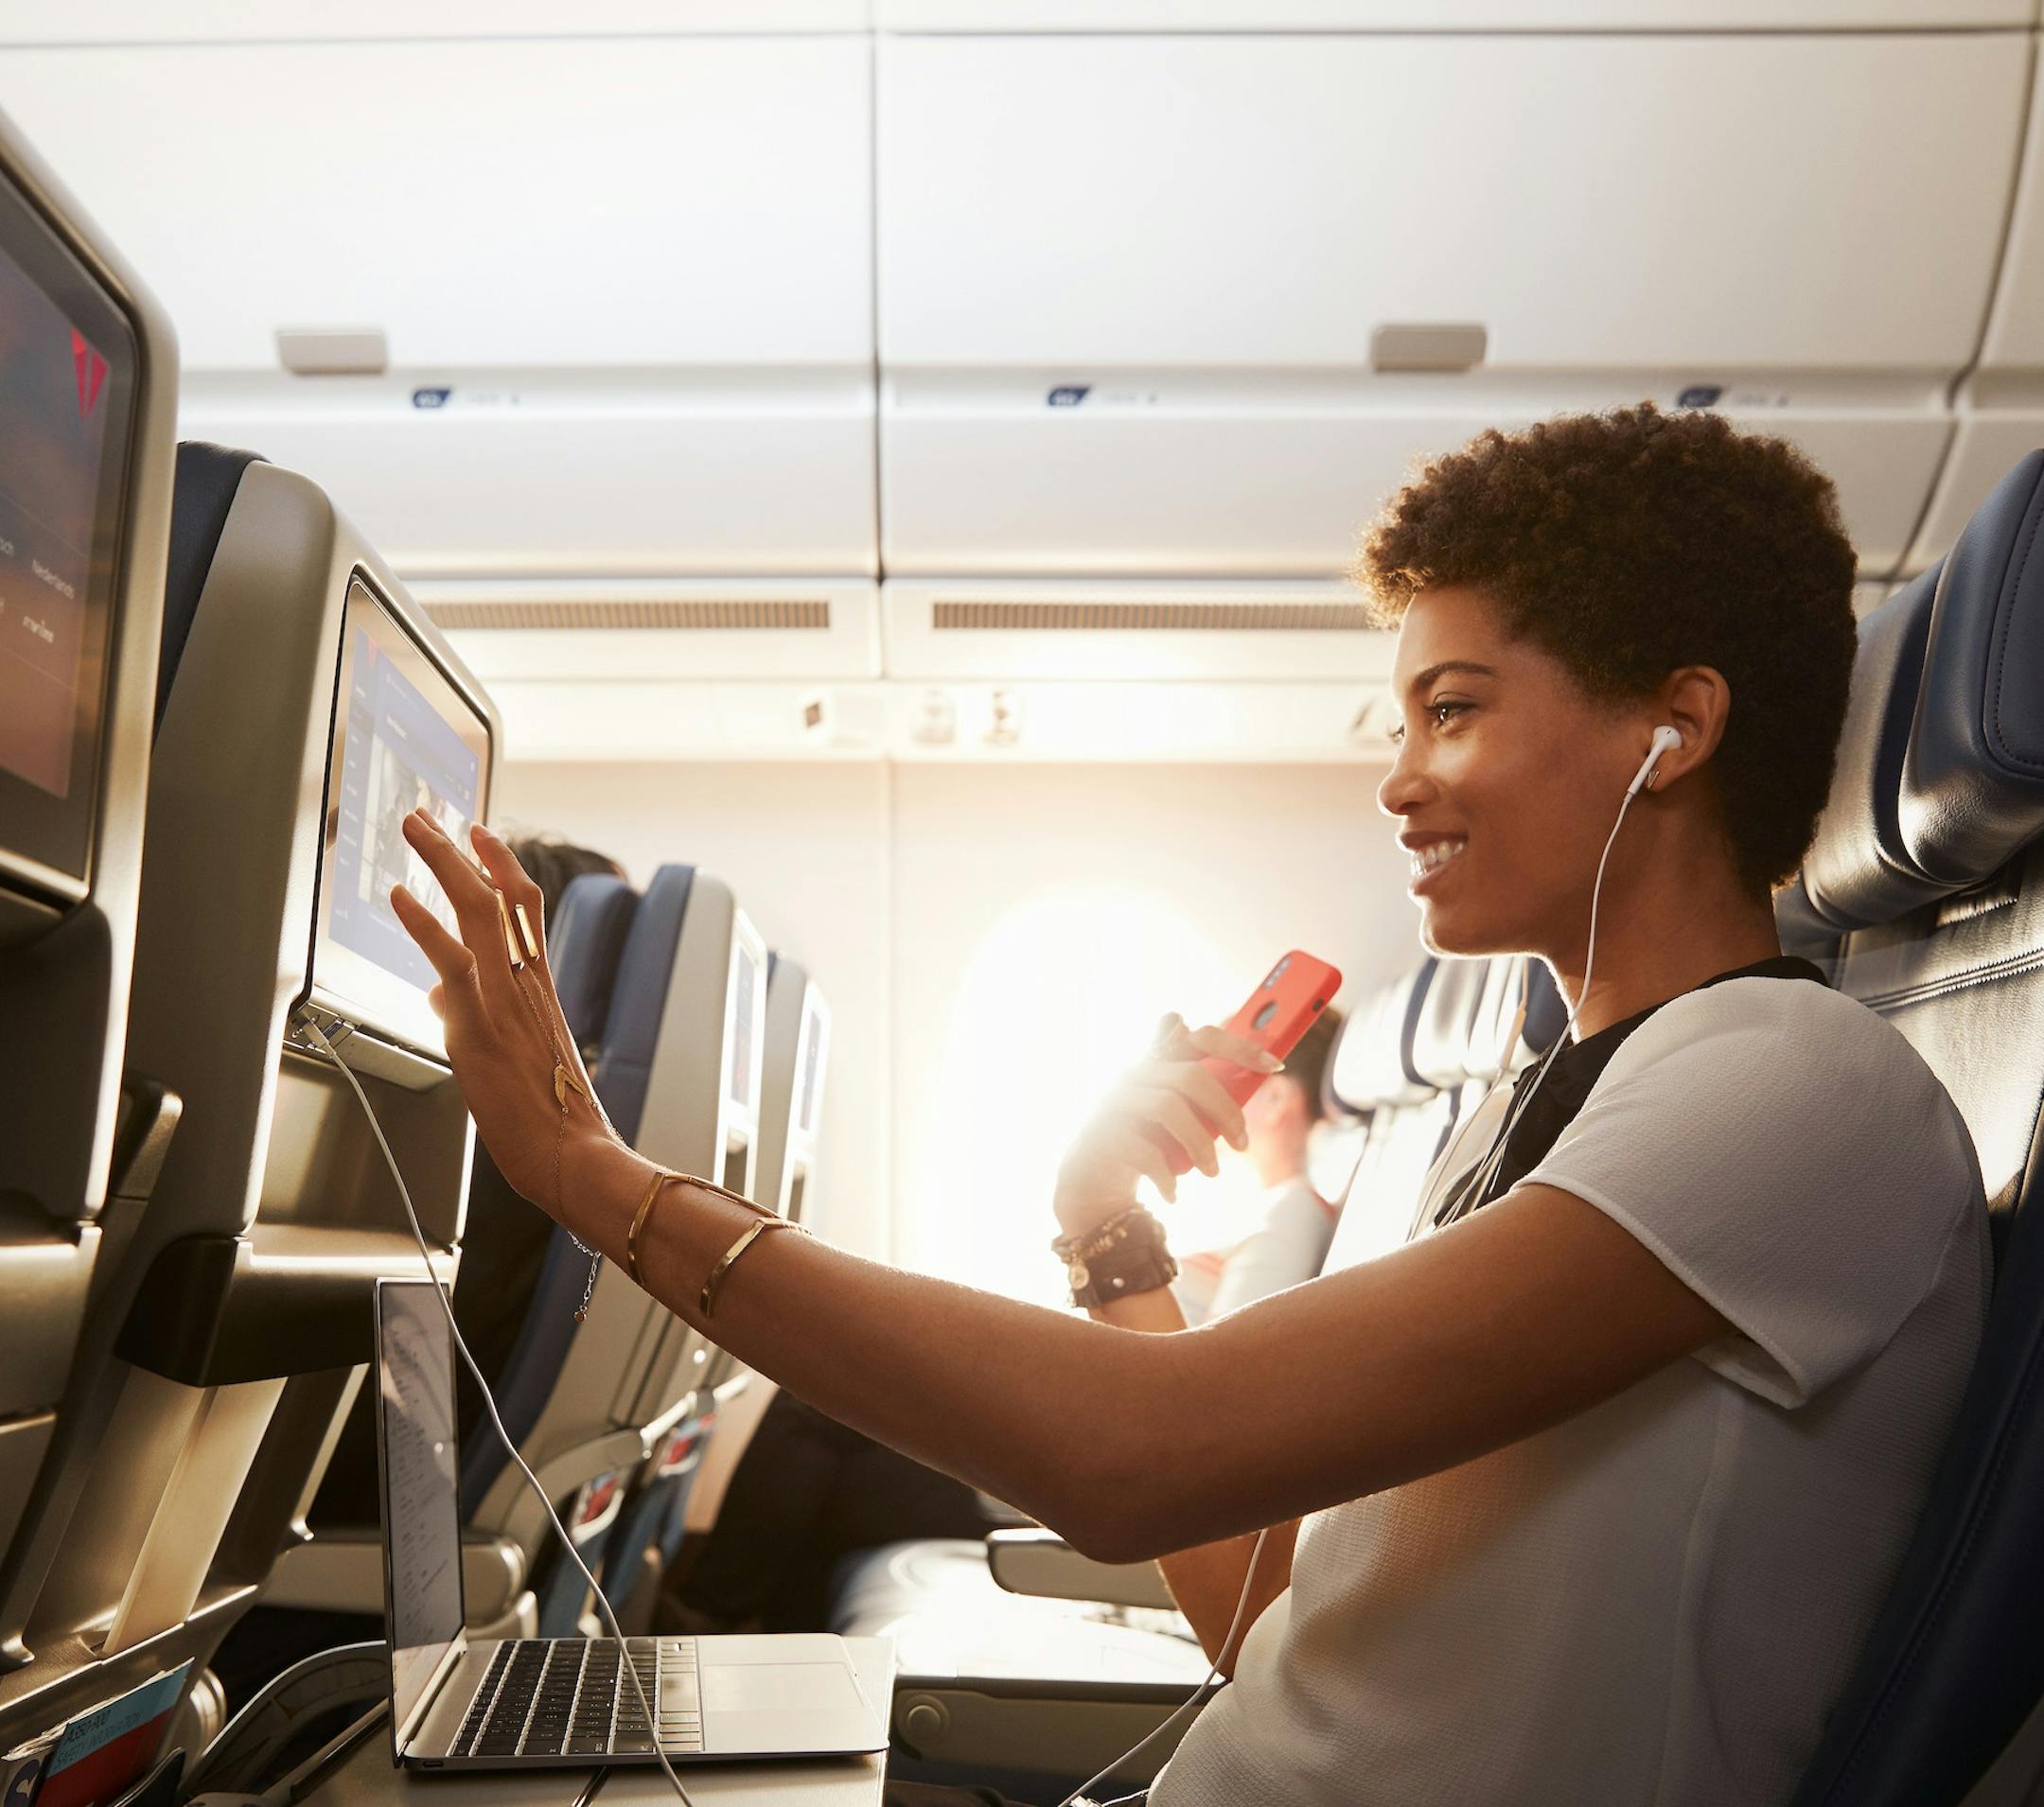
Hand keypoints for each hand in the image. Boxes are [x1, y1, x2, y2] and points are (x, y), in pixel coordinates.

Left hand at [388, 810, 615, 1214]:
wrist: (573, 1152)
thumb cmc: (549, 1118)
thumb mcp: (512, 1057)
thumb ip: (472, 1016)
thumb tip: (437, 995)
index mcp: (540, 986)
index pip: (526, 908)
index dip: (503, 866)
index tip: (482, 835)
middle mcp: (526, 980)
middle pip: (500, 892)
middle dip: (462, 849)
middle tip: (431, 817)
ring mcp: (505, 995)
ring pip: (478, 908)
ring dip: (442, 862)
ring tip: (414, 828)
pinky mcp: (482, 1020)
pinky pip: (451, 956)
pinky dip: (423, 921)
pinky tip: (399, 896)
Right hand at [1052, 1013, 1281, 1241]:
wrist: (1089, 1178)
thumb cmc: (1143, 1140)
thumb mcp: (1173, 1112)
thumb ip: (1199, 1088)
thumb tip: (1248, 1072)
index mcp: (1157, 1062)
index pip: (1200, 1037)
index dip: (1239, 1046)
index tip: (1274, 1065)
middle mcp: (1134, 1074)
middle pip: (1191, 1076)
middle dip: (1226, 1111)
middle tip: (1242, 1143)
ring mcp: (1115, 1103)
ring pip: (1169, 1108)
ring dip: (1200, 1145)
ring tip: (1212, 1173)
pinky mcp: (1103, 1136)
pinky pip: (1145, 1150)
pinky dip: (1166, 1176)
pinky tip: (1173, 1192)